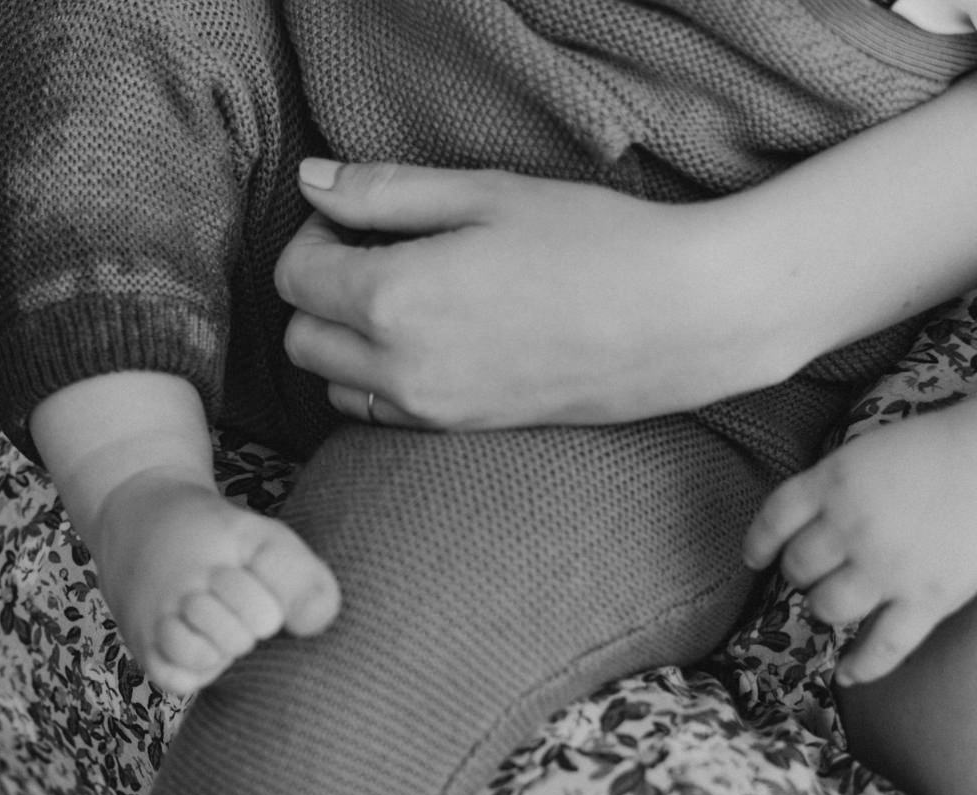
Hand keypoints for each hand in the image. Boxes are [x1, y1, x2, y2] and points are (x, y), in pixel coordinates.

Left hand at [274, 160, 792, 429]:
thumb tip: (312, 182)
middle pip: (300, 337)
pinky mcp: (460, 431)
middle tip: (379, 252)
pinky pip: (379, 412)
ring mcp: (430, 410)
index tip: (358, 216)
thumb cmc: (593, 241)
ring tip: (408, 297)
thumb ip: (386, 192)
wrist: (682, 318)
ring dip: (345, 341)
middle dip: (321, 291)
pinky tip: (434, 337)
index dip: (315, 235)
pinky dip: (380, 377)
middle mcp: (400, 367)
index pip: (294, 276)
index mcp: (395, 299)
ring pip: (332, 383)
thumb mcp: (486, 194)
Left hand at [743, 397, 976, 685]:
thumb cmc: (944, 448)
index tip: (758, 558)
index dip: (760, 544)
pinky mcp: (927, 599)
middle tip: (823, 569)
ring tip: (842, 600)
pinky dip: (860, 667)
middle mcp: (853, 527)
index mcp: (835, 482)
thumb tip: (797, 528)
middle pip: (798, 569)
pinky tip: (846, 674)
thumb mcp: (870, 450)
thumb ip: (832, 487)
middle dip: (803, 573)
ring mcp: (888, 567)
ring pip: (826, 609)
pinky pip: (881, 648)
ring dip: (827, 608)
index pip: (773, 521)